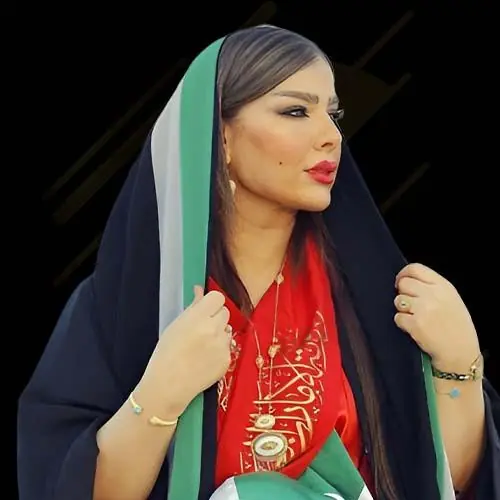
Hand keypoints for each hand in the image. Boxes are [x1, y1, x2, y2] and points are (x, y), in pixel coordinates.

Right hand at [141, 286, 231, 415]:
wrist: (168, 386)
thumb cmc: (166, 354)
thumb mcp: (175, 325)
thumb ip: (192, 307)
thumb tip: (200, 290)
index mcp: (199, 318)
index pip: (218, 298)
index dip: (211, 303)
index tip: (205, 309)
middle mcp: (214, 329)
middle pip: (225, 312)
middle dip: (215, 317)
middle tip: (202, 328)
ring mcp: (223, 346)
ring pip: (228, 330)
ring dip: (219, 333)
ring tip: (202, 345)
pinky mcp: (227, 360)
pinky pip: (228, 347)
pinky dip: (219, 350)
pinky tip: (205, 358)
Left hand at [394, 263, 479, 370]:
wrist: (460, 353)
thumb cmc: (457, 327)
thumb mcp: (451, 299)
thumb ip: (432, 287)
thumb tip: (408, 280)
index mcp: (443, 286)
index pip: (415, 268)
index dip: (403, 274)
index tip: (400, 281)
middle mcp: (433, 295)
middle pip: (403, 283)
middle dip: (402, 293)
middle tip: (409, 304)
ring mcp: (423, 309)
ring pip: (398, 300)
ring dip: (402, 309)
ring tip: (414, 317)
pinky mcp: (415, 324)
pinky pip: (397, 317)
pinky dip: (402, 323)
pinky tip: (413, 328)